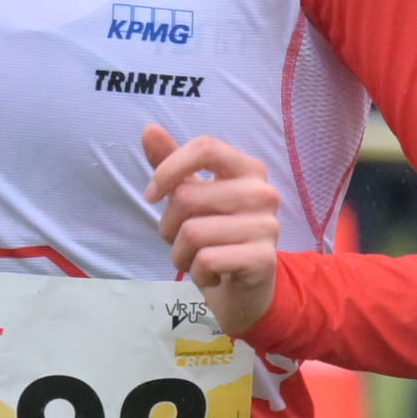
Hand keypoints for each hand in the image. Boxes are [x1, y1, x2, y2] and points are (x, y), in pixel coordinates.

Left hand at [145, 131, 282, 333]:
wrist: (243, 289)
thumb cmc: (214, 236)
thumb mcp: (190, 197)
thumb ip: (171, 163)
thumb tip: (148, 128)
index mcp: (247, 169)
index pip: (205, 148)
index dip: (168, 169)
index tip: (152, 195)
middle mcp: (263, 192)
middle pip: (188, 196)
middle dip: (168, 225)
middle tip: (180, 239)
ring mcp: (268, 226)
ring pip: (193, 232)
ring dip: (180, 254)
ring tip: (194, 260)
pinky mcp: (264, 258)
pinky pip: (207, 259)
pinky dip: (197, 273)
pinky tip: (209, 275)